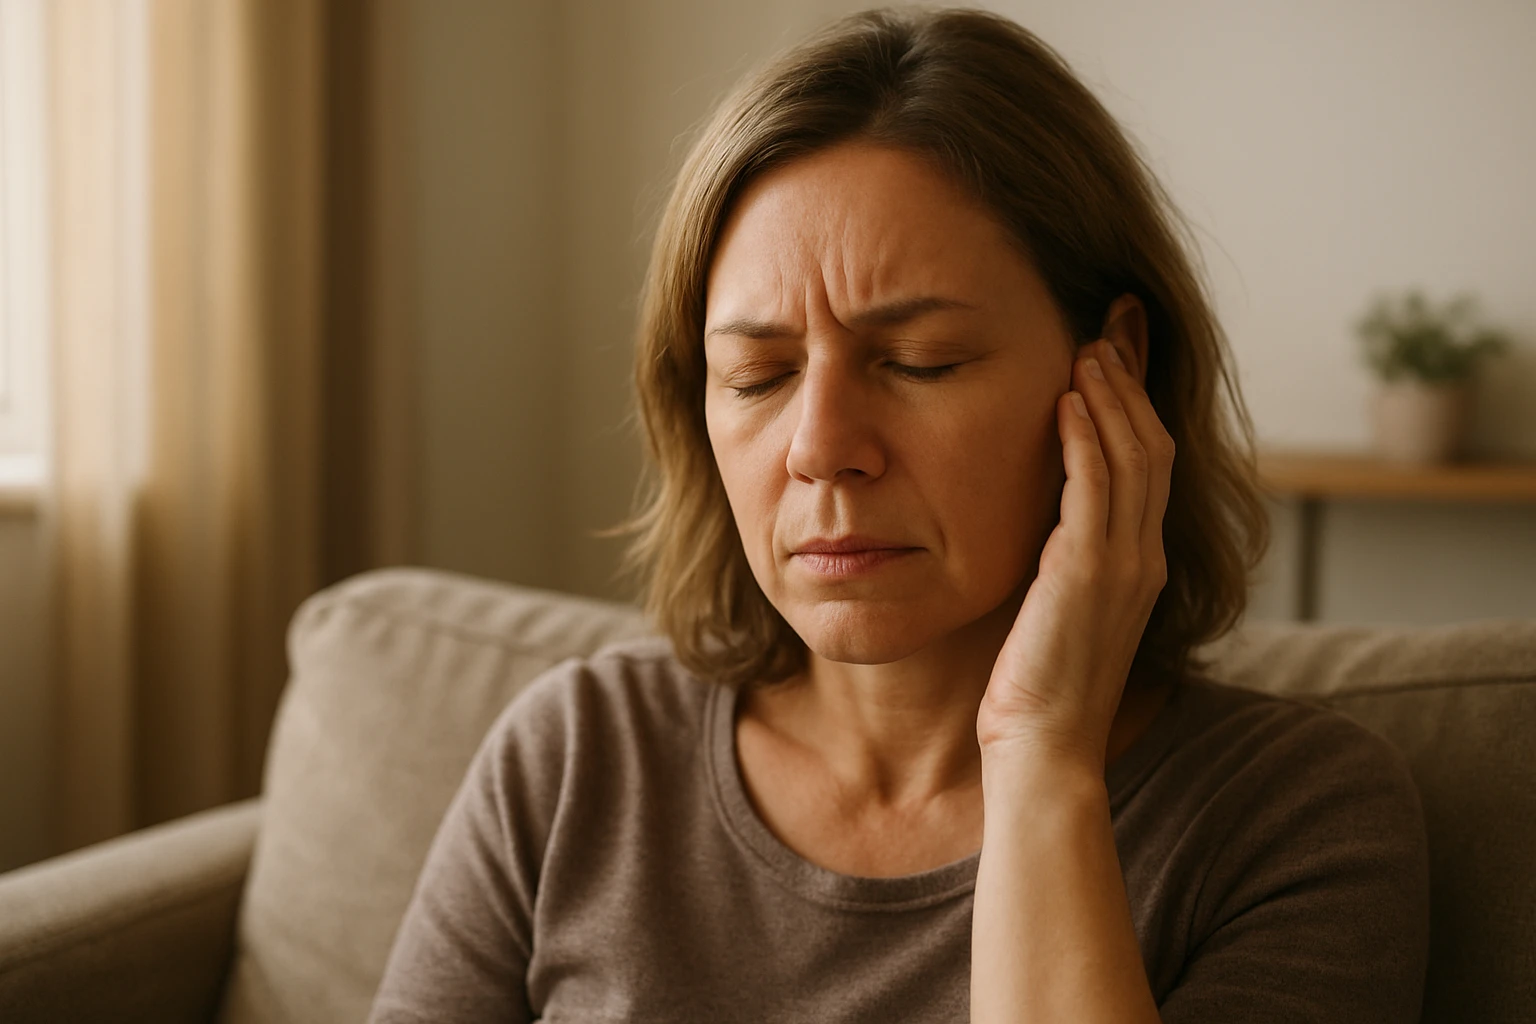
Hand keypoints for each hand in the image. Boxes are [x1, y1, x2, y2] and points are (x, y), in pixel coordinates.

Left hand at [975, 338, 1175, 769]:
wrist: (1041, 749)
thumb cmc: (1037, 685)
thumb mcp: (1058, 608)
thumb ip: (1065, 557)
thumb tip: (1046, 518)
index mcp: (1140, 562)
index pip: (1150, 460)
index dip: (1136, 400)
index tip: (1116, 348)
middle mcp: (1144, 556)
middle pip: (1153, 443)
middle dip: (1132, 378)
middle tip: (1110, 323)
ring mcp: (1124, 565)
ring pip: (1133, 456)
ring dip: (1109, 395)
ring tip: (1086, 346)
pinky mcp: (1090, 574)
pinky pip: (1096, 489)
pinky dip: (1084, 437)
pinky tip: (1064, 399)